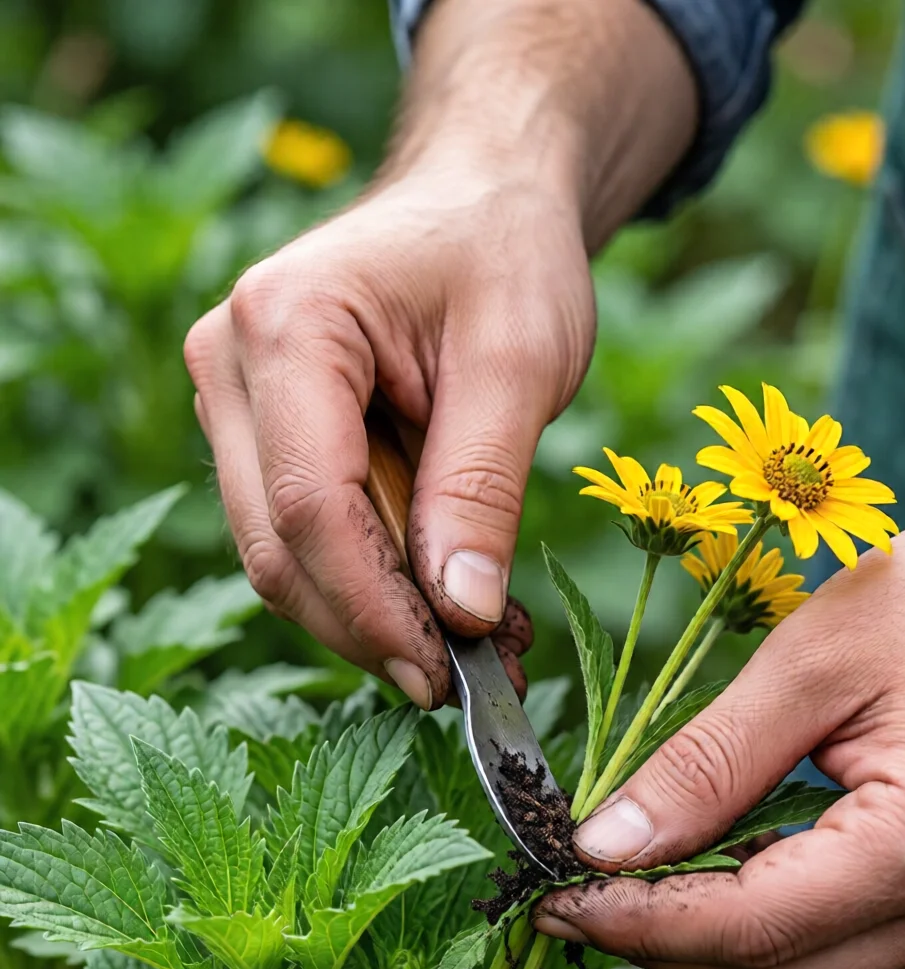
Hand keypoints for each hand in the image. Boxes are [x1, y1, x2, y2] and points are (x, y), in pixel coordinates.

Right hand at [184, 0, 693, 710]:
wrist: (478, 199)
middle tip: (473, 679)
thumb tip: (461, 616)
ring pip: (282, 557)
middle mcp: (229, 362)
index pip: (311, 502)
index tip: (446, 672)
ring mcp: (232, 401)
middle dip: (374, 628)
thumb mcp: (521, 361)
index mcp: (289, 323)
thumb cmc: (504, 254)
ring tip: (481, 642)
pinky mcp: (257, 434)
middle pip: (280, 546)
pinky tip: (448, 603)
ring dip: (376, 619)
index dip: (375, 606)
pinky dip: (372, 588)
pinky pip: (301, 538)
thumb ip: (483, 487)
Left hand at [536, 497, 904, 968]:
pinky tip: (696, 873)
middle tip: (567, 899)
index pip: (745, 929)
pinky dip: (750, 924)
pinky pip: (830, 945)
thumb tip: (606, 844)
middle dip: (653, 948)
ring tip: (616, 886)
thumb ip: (707, 761)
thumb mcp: (812, 659)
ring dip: (697, 943)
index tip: (551, 897)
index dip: (634, 924)